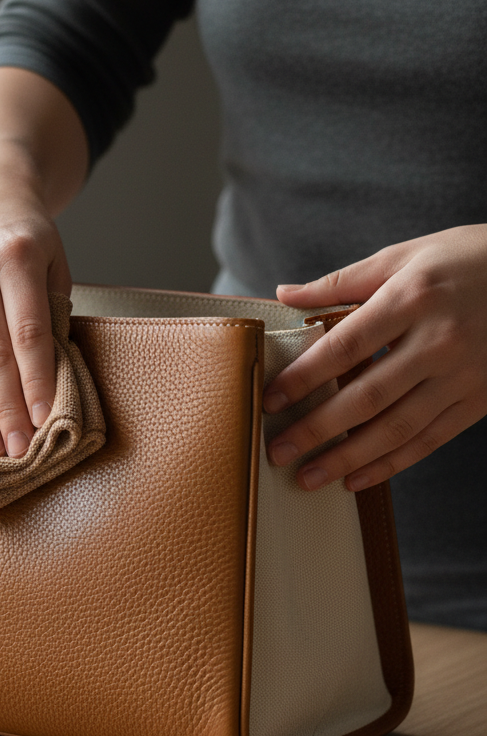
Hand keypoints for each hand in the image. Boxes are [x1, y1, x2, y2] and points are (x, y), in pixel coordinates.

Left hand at [264, 224, 486, 490]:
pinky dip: (391, 464)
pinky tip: (356, 479)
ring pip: (397, 428)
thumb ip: (341, 282)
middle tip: (277, 452)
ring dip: (348, 458)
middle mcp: (440, 340)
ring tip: (308, 477)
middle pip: (367, 396)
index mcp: (413, 298)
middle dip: (316, 429)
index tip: (270, 400)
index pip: (346, 345)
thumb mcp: (405, 256)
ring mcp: (464, 375)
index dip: (305, 377)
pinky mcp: (481, 400)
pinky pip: (430, 440)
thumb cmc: (466, 259)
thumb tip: (284, 295)